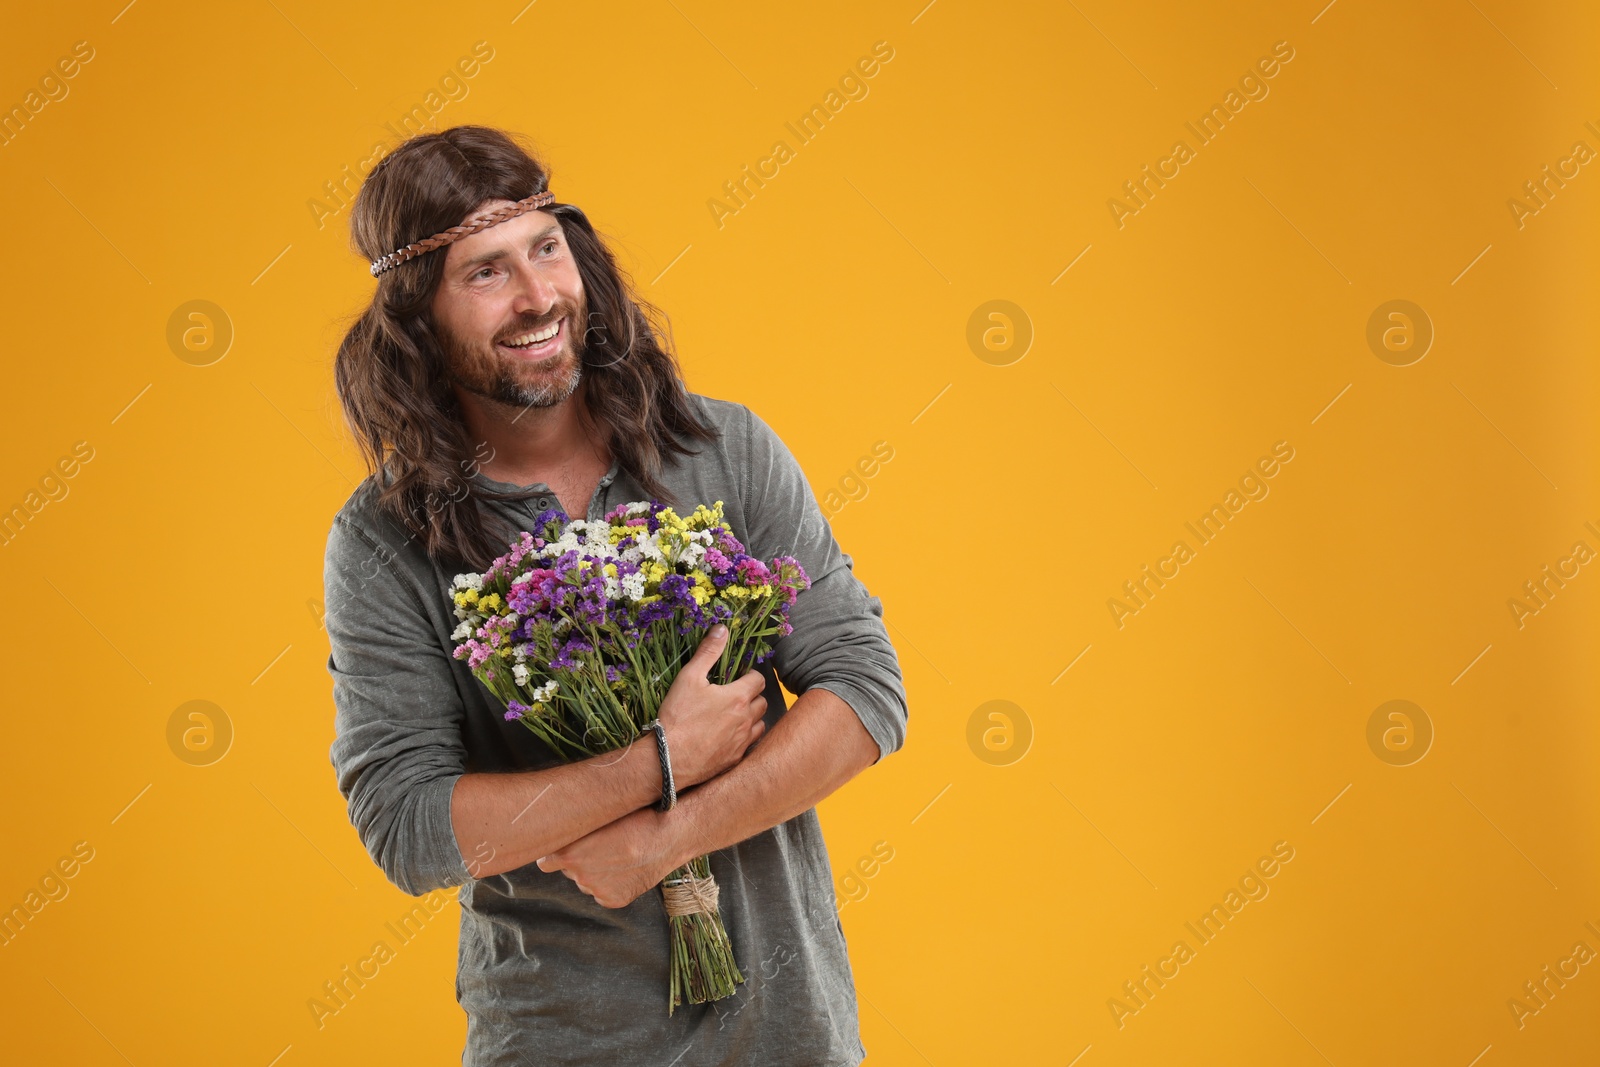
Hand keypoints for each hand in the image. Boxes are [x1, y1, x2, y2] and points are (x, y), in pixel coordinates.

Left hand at [534, 807, 680, 907]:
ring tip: (620, 855)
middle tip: (603, 847)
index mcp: (568, 854)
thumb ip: (575, 831)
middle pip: (569, 871)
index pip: (546, 862)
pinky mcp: (613, 900)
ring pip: (587, 882)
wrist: (667, 836)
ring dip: (596, 873)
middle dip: (580, 862)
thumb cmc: (633, 819)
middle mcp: (578, 875)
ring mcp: (596, 890)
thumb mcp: (599, 818)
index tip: (564, 850)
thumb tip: (558, 832)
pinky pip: (603, 893)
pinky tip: (627, 869)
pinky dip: (612, 885)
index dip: (555, 855)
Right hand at [655, 624, 766, 787]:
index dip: (750, 675)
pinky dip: (743, 738)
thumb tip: (721, 629)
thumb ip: (708, 652)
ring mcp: (742, 741)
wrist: (669, 758)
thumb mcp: (689, 677)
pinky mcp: (735, 759)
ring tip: (733, 716)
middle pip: (762, 702)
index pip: (758, 680)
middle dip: (752, 696)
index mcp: (738, 697)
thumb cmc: (678, 716)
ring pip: (759, 724)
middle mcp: (746, 719)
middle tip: (734, 695)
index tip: (738, 677)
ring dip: (751, 718)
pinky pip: (749, 745)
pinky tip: (728, 737)